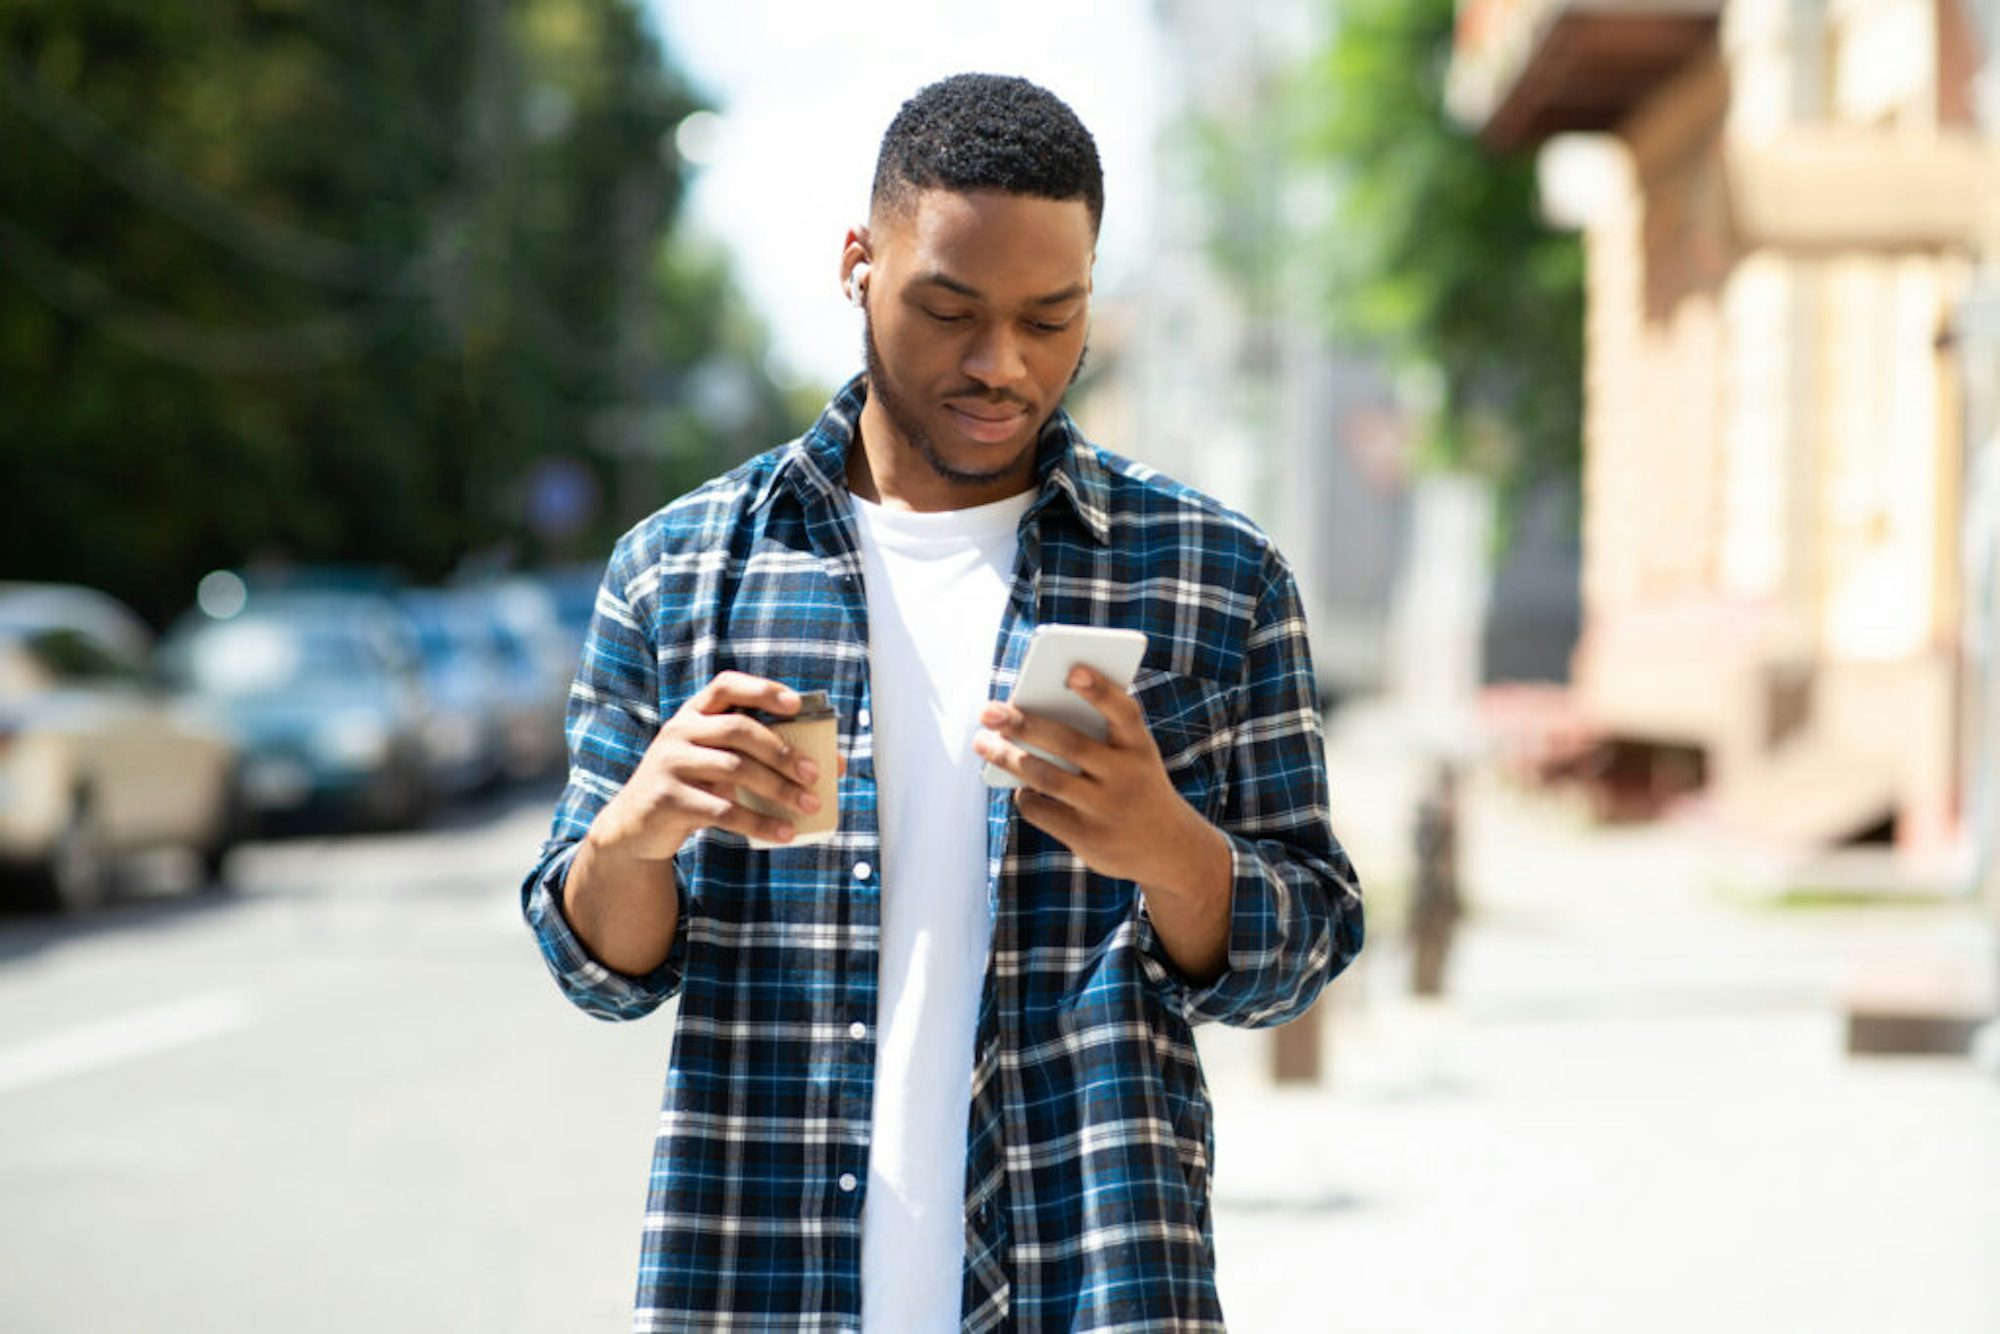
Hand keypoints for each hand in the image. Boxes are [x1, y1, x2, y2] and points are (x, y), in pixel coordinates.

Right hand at [589, 671, 827, 859]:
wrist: (635, 827)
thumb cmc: (693, 788)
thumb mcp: (717, 763)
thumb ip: (760, 756)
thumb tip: (832, 764)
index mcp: (694, 714)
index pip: (727, 685)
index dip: (763, 690)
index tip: (797, 704)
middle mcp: (679, 731)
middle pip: (739, 729)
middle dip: (783, 751)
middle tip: (815, 775)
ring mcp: (670, 763)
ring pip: (735, 769)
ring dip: (779, 789)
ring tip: (809, 806)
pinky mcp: (667, 799)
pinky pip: (723, 809)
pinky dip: (759, 823)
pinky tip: (783, 833)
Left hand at [973, 665, 1226, 897]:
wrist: (1171, 850)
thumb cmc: (1136, 787)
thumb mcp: (1132, 759)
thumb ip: (1096, 739)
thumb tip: (1027, 723)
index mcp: (1140, 747)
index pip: (1123, 711)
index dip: (1099, 689)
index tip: (1072, 670)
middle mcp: (1125, 777)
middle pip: (1068, 743)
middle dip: (1024, 724)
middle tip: (988, 711)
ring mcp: (1105, 809)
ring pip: (1045, 776)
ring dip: (1008, 757)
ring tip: (983, 742)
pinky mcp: (1086, 837)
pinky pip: (1041, 809)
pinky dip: (1023, 794)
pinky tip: (1018, 786)